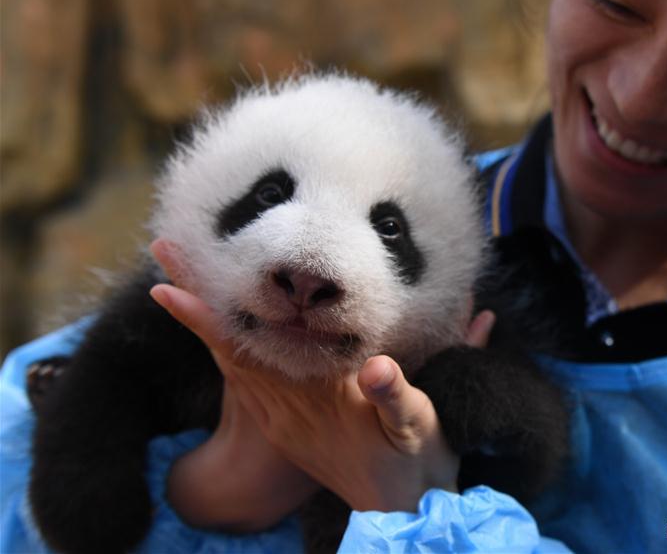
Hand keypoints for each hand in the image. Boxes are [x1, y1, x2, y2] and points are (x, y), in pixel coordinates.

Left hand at [150, 238, 495, 513]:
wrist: (396, 503)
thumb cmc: (411, 456)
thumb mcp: (414, 423)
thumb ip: (393, 395)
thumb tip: (376, 367)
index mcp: (317, 396)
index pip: (254, 350)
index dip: (211, 320)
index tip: (169, 288)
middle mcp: (287, 405)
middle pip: (228, 348)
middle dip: (195, 301)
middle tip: (165, 251)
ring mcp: (280, 416)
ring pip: (231, 362)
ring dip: (204, 322)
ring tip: (179, 278)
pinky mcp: (283, 423)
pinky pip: (242, 379)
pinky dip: (223, 346)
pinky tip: (219, 325)